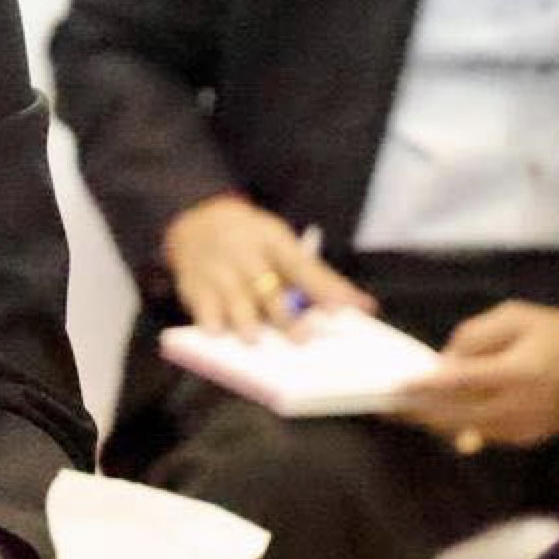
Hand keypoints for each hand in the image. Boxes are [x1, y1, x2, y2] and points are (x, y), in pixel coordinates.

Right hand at [161, 194, 373, 336]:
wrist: (198, 219)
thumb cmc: (254, 241)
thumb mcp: (286, 246)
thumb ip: (321, 278)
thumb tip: (365, 307)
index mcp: (273, 242)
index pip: (301, 266)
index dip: (321, 288)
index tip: (340, 311)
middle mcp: (245, 254)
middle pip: (267, 287)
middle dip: (283, 315)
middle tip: (301, 339)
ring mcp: (217, 270)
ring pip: (233, 298)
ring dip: (243, 319)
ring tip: (252, 338)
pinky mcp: (194, 285)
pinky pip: (200, 305)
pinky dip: (208, 320)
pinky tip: (214, 333)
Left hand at [395, 301, 558, 448]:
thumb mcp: (516, 317)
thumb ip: (474, 336)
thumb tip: (442, 360)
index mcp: (518, 373)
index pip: (459, 383)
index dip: (424, 387)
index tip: (393, 387)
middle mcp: (521, 406)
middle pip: (457, 414)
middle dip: (419, 412)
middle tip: (385, 406)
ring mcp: (527, 427)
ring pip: (468, 430)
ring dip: (434, 423)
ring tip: (402, 413)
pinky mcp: (532, 438)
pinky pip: (486, 435)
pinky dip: (459, 427)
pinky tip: (437, 420)